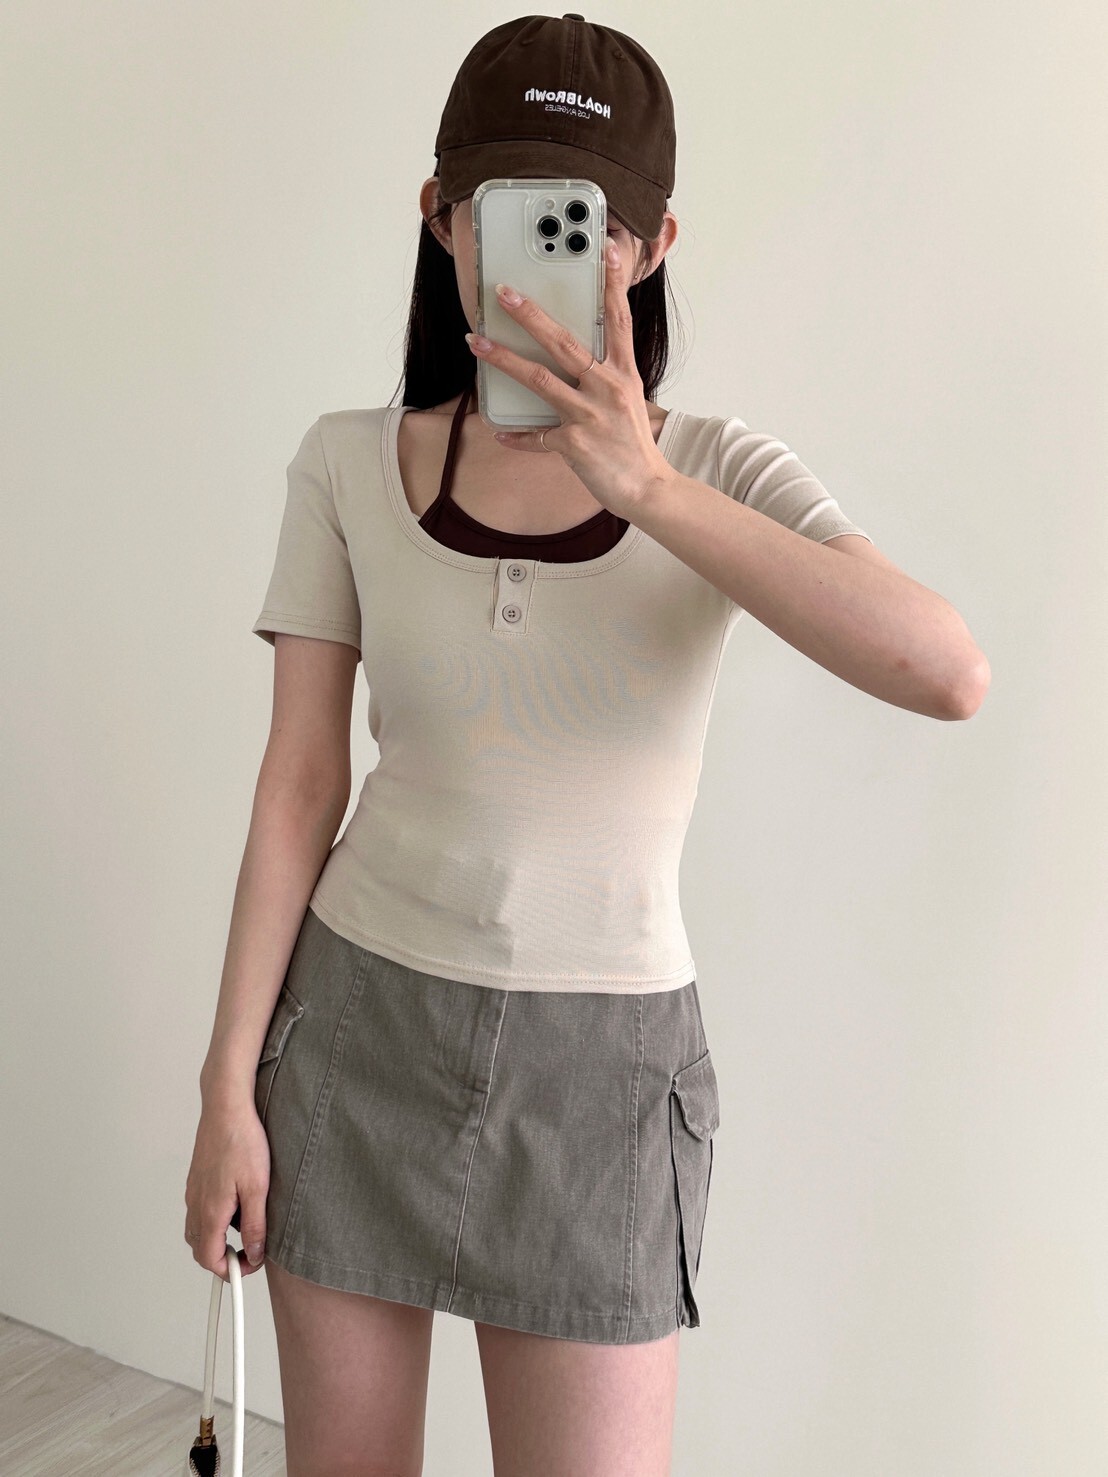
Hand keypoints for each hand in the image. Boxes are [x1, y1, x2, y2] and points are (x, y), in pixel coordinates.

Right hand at [184, 1099, 270, 1280]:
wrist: (226, 1107)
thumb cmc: (242, 1141)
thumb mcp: (258, 1187)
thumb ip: (255, 1225)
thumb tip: (254, 1254)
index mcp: (210, 1211)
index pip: (209, 1259)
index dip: (229, 1271)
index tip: (249, 1266)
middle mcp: (196, 1204)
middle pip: (201, 1248)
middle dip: (223, 1257)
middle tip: (250, 1251)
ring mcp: (194, 1191)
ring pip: (199, 1230)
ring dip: (219, 1237)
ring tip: (247, 1224)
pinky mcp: (197, 1179)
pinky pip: (200, 1210)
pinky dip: (216, 1218)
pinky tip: (237, 1201)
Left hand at [464, 237, 672, 519]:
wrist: (647, 489)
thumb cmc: (633, 444)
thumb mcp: (628, 399)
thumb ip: (606, 373)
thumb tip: (574, 356)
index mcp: (624, 373)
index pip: (618, 319)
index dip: (612, 283)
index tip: (606, 249)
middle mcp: (608, 388)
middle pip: (564, 342)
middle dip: (530, 314)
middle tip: (503, 293)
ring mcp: (590, 416)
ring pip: (540, 379)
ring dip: (504, 359)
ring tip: (477, 343)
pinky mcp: (575, 445)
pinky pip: (536, 436)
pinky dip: (517, 435)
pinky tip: (498, 431)